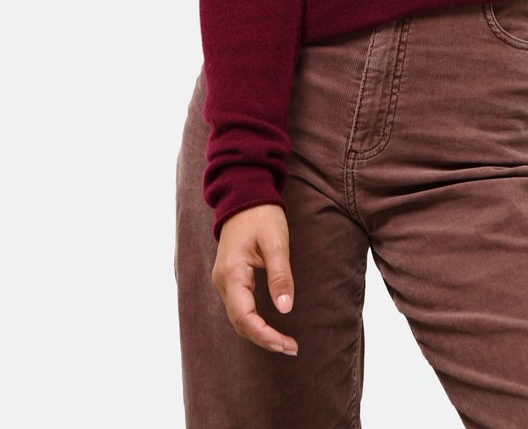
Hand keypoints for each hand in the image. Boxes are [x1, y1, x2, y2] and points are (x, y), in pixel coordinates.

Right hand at [213, 204, 298, 354]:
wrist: (245, 193)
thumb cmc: (262, 215)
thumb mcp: (276, 242)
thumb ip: (280, 275)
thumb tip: (285, 308)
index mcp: (232, 273)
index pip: (244, 317)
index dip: (265, 335)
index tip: (287, 344)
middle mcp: (223, 280)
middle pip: (240, 322)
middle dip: (264, 338)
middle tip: (291, 347)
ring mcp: (224, 279)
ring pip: (238, 317)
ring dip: (259, 332)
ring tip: (285, 341)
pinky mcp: (230, 277)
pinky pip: (240, 306)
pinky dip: (254, 320)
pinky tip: (270, 324)